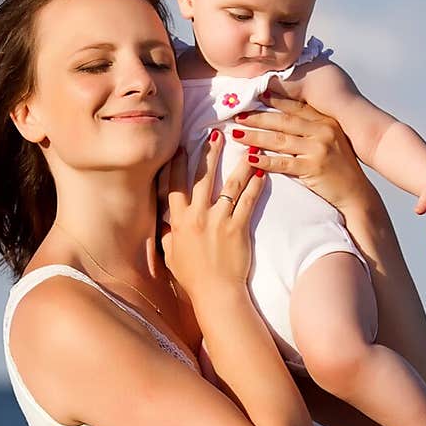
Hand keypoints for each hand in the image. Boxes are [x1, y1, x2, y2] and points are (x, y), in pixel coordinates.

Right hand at [156, 134, 265, 302]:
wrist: (216, 292)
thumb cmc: (193, 278)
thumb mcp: (172, 255)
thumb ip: (168, 236)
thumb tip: (164, 224)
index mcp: (178, 221)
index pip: (175, 185)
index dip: (177, 164)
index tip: (180, 146)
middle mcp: (197, 216)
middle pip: (202, 177)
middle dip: (208, 153)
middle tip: (214, 133)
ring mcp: (219, 220)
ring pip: (229, 185)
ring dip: (237, 164)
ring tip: (245, 147)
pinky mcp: (238, 228)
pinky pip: (247, 202)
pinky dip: (255, 186)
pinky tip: (261, 173)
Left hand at [232, 93, 372, 212]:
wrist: (356, 193)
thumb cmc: (342, 169)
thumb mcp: (332, 141)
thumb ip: (314, 130)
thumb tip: (286, 123)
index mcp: (326, 122)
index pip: (296, 108)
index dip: (274, 102)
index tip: (255, 97)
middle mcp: (323, 131)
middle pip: (283, 122)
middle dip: (258, 118)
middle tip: (238, 116)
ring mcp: (318, 149)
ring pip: (279, 141)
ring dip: (255, 137)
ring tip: (237, 134)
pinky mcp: (313, 168)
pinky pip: (283, 163)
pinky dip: (265, 161)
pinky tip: (249, 159)